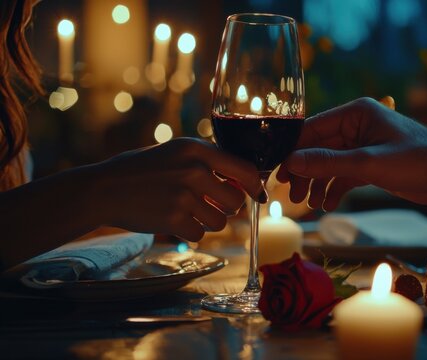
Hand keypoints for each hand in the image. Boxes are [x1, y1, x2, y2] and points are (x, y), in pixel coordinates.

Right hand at [90, 138, 263, 240]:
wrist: (103, 188)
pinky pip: (199, 234)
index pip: (245, 169)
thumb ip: (208, 162)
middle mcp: (194, 170)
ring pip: (220, 222)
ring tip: (188, 211)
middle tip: (210, 205)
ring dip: (208, 221)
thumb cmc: (143, 169)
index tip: (257, 194)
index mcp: (197, 149)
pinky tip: (173, 220)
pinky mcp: (174, 219)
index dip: (255, 185)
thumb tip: (246, 181)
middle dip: (227, 208)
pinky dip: (189, 232)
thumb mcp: (176, 152)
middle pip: (236, 201)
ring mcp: (184, 195)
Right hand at [276, 97, 426, 210]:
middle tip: (292, 194)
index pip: (313, 129)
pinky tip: (327, 205)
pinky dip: (334, 189)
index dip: (293, 150)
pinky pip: (343, 175)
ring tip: (309, 205)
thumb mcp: (367, 162)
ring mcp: (363, 145)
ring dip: (318, 183)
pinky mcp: (371, 164)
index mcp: (356, 113)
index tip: (278, 171)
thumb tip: (292, 163)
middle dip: (305, 171)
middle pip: (318, 148)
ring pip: (329, 164)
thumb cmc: (417, 160)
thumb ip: (328, 163)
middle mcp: (357, 126)